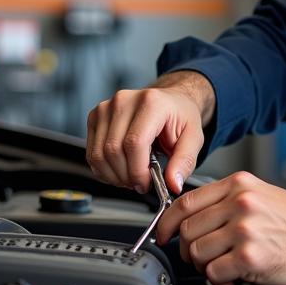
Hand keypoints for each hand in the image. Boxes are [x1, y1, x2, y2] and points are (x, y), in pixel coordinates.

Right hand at [85, 72, 213, 194]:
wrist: (169, 102)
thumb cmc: (179, 117)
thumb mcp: (194, 138)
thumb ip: (184, 162)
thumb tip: (173, 184)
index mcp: (151, 102)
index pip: (134, 143)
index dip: (137, 171)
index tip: (146, 184)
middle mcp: (124, 101)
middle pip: (113, 150)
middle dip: (126, 176)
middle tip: (140, 183)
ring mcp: (106, 108)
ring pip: (98, 154)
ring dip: (114, 175)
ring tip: (131, 177)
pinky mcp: (95, 116)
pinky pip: (92, 153)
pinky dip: (103, 169)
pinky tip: (120, 170)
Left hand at [157, 171, 285, 284]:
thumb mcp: (263, 195)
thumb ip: (228, 201)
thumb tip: (193, 217)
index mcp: (240, 185)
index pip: (186, 201)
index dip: (168, 222)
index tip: (164, 234)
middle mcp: (240, 203)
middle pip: (187, 229)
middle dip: (189, 250)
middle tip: (203, 259)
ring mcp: (244, 229)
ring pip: (197, 252)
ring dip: (205, 268)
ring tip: (224, 270)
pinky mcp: (250, 257)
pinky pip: (213, 273)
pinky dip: (219, 282)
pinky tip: (234, 280)